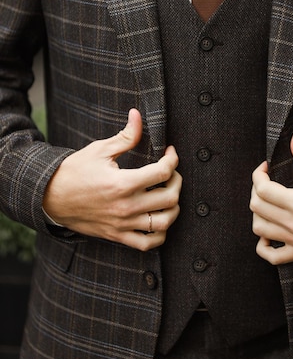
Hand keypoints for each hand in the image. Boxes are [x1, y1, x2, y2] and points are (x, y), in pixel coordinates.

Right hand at [43, 109, 181, 250]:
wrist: (50, 197)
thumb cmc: (74, 171)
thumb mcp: (99, 150)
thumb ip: (125, 136)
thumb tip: (138, 115)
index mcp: (122, 183)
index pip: (163, 172)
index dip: (172, 159)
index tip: (170, 153)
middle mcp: (125, 207)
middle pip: (169, 198)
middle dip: (177, 182)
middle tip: (172, 173)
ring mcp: (122, 224)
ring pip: (163, 223)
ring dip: (173, 208)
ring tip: (168, 195)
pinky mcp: (117, 235)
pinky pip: (147, 243)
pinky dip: (160, 233)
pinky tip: (158, 218)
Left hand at [250, 123, 292, 264]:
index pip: (263, 190)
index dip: (258, 175)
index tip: (264, 168)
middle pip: (257, 207)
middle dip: (257, 190)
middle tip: (266, 182)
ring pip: (259, 229)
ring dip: (258, 213)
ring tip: (268, 202)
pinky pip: (272, 257)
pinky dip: (263, 245)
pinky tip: (268, 230)